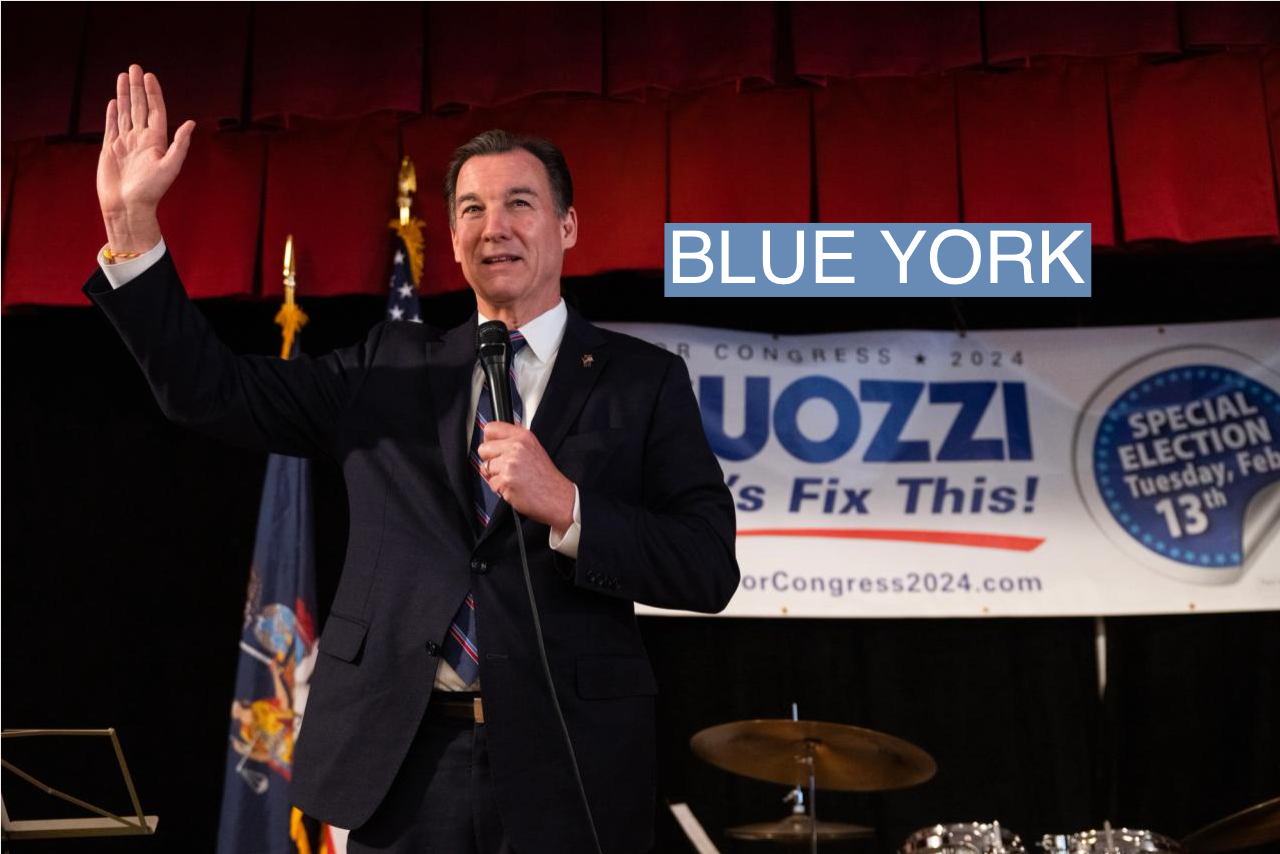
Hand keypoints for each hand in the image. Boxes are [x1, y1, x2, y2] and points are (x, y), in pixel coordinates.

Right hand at [97, 64, 195, 253]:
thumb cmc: (151, 191)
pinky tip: (114, 102)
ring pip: (125, 113)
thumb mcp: (170, 167)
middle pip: (140, 107)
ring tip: (123, 76)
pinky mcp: (110, 149)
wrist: (128, 207)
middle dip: (137, 87)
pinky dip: (112, 113)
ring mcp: (125, 143)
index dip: (153, 93)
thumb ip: (180, 144)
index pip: (155, 110)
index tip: (149, 75)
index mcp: (156, 141)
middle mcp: (141, 139)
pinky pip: (111, 127)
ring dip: (124, 95)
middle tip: (134, 67)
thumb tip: (191, 123)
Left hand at [477, 422, 575, 532]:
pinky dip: (499, 488)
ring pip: (485, 467)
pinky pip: (491, 483)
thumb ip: (514, 441)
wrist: (556, 496)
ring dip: (494, 476)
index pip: (491, 429)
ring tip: (511, 478)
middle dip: (489, 460)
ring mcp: (510, 464)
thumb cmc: (546, 477)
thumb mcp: (534, 448)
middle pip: (483, 449)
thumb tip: (494, 439)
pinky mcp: (506, 480)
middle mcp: (516, 447)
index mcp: (523, 437)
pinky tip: (513, 487)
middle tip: (503, 467)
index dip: (489, 441)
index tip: (493, 448)